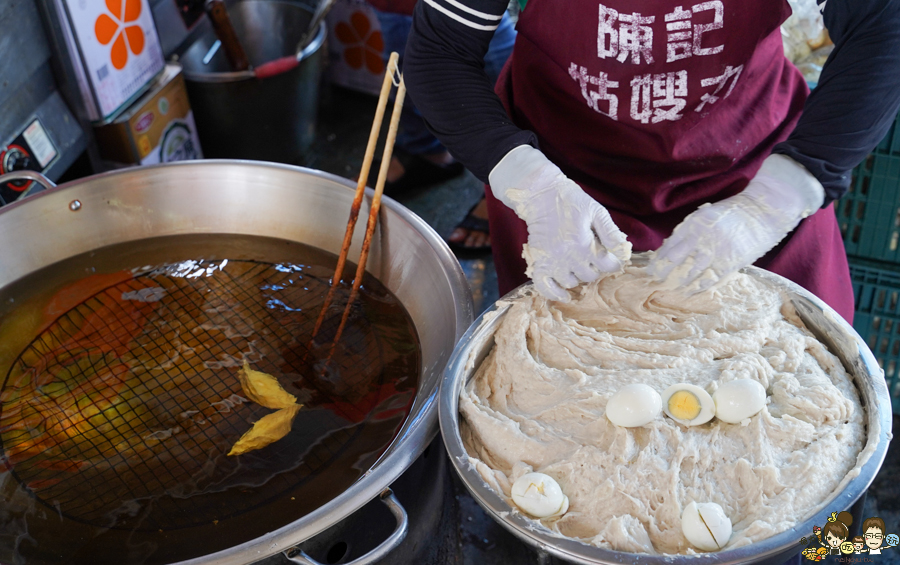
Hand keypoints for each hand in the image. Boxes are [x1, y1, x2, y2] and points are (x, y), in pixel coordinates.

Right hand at [489, 145, 631, 300]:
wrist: (541, 195)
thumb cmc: (571, 201)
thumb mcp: (596, 211)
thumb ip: (611, 232)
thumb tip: (623, 250)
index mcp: (584, 243)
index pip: (607, 265)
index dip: (613, 262)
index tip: (611, 258)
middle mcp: (568, 256)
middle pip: (590, 275)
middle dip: (594, 267)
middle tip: (591, 255)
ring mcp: (551, 261)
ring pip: (571, 282)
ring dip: (576, 275)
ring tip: (576, 262)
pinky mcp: (538, 262)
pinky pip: (545, 286)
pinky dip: (554, 293)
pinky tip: (564, 295)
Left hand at [648, 154, 824, 289]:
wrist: (762, 211)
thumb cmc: (731, 215)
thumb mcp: (705, 217)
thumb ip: (688, 232)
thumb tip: (668, 251)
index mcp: (693, 223)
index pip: (669, 245)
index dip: (658, 259)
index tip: (650, 270)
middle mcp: (702, 236)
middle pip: (675, 259)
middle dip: (663, 272)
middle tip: (654, 283)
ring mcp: (716, 250)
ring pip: (691, 272)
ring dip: (679, 283)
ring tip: (671, 291)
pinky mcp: (730, 261)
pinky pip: (710, 279)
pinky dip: (698, 287)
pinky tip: (689, 293)